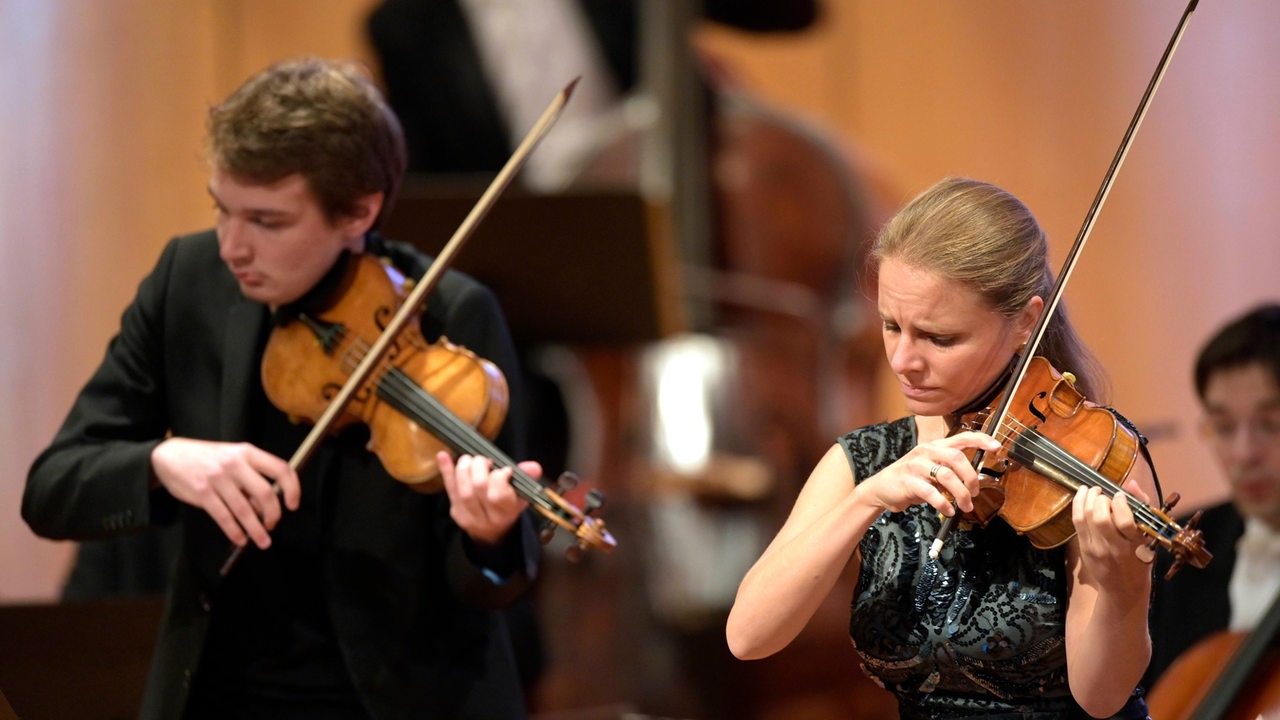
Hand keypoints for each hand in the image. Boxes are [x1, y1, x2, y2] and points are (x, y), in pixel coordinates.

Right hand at [151, 437, 299, 548]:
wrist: (170, 455)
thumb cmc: (207, 459)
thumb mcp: (233, 457)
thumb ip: (250, 477)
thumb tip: (267, 506)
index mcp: (247, 452)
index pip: (280, 469)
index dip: (292, 488)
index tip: (293, 505)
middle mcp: (235, 464)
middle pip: (265, 493)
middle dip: (273, 515)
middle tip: (272, 525)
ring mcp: (218, 478)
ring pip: (245, 510)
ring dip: (256, 530)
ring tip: (263, 541)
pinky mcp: (202, 493)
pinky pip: (224, 517)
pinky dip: (235, 531)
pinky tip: (240, 539)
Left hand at [437, 452, 535, 545]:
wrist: (493, 534)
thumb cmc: (508, 508)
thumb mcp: (522, 495)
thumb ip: (526, 478)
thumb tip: (533, 466)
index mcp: (507, 512)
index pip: (497, 494)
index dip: (498, 476)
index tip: (504, 470)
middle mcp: (488, 517)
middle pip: (478, 488)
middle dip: (479, 467)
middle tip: (483, 460)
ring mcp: (469, 516)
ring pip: (462, 490)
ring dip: (463, 469)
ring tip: (469, 460)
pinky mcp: (456, 512)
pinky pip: (449, 490)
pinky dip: (446, 471)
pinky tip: (443, 456)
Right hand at [860, 430, 1000, 515]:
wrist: (881, 489)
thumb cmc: (911, 480)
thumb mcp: (930, 469)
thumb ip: (949, 469)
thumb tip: (974, 480)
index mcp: (934, 446)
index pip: (961, 438)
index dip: (980, 440)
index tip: (997, 446)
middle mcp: (926, 452)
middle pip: (957, 458)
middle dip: (971, 477)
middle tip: (975, 493)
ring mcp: (916, 466)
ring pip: (946, 476)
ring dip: (961, 494)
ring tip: (965, 507)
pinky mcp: (908, 482)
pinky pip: (931, 493)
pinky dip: (943, 504)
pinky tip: (948, 511)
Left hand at [1071, 475, 1153, 583]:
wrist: (1123, 588)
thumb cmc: (1140, 560)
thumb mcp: (1150, 538)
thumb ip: (1143, 509)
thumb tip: (1132, 484)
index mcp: (1135, 545)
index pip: (1125, 521)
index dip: (1121, 503)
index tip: (1121, 496)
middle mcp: (1114, 548)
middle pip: (1100, 517)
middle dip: (1101, 499)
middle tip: (1105, 494)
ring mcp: (1096, 549)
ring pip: (1085, 518)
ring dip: (1087, 498)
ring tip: (1092, 490)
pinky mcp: (1084, 548)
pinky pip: (1077, 522)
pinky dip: (1078, 505)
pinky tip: (1082, 495)